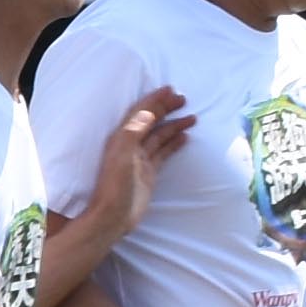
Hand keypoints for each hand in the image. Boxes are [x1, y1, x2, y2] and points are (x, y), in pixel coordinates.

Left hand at [76, 84, 192, 238]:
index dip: (154, 100)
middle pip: (151, 121)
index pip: (140, 112)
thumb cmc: (114, 186)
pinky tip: (185, 136)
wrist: (113, 217)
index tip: (170, 89)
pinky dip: (174, 143)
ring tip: (192, 117)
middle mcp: (130, 145)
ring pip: (159, 136)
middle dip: (166, 109)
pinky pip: (163, 152)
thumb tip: (147, 112)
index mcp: (121, 138)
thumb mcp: (122, 155)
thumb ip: (133, 132)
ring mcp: (140, 159)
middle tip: (184, 99)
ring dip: (174, 125)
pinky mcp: (149, 172)